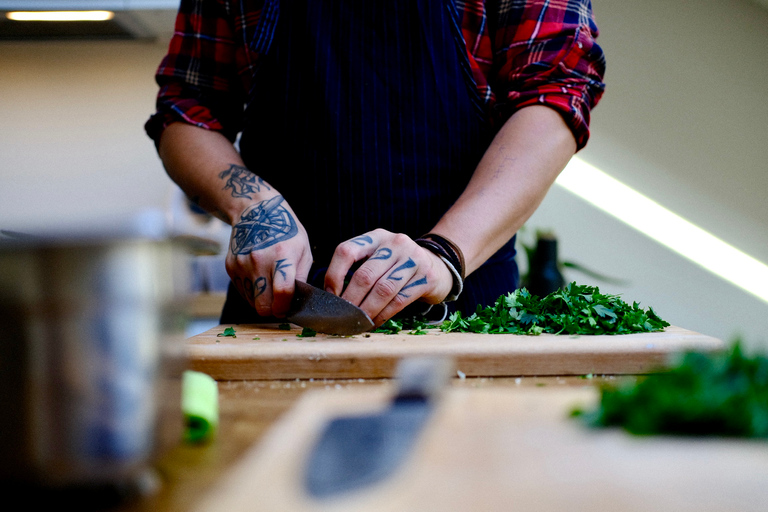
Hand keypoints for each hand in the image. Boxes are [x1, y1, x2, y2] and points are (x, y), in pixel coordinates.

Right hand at [225, 195, 312, 317]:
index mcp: (282, 255)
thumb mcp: (303, 250)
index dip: (285, 308)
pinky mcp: (231, 267)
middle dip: (272, 309)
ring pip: (251, 302)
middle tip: (279, 303)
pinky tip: (259, 277)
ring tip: (270, 285)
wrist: (255, 211)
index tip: (287, 310)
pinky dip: (252, 291)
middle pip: (263, 305)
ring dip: (262, 300)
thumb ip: (301, 278)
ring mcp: (242, 264)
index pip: (282, 292)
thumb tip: (297, 303)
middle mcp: (259, 260)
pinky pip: (242, 292)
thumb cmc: (285, 231)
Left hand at [324, 229, 452, 325]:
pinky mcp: (426, 277)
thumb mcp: (380, 256)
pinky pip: (399, 300)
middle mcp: (396, 243)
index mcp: (377, 236)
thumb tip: (330, 296)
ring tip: (357, 322)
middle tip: (342, 315)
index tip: (330, 295)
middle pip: (365, 275)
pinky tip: (374, 322)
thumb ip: (359, 267)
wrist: (438, 266)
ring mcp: (413, 259)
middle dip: (350, 300)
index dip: (334, 275)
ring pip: (382, 290)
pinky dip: (383, 315)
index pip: (347, 251)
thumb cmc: (399, 266)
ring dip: (366, 310)